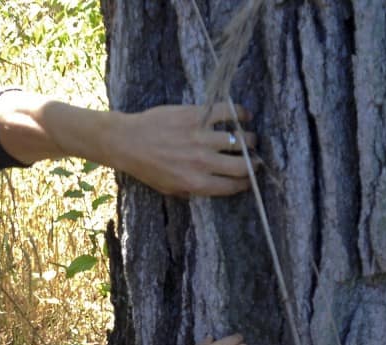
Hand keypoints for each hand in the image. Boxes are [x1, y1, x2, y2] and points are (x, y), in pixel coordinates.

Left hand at [107, 104, 257, 196]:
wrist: (129, 142)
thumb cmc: (147, 168)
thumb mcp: (169, 189)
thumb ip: (192, 191)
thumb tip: (215, 188)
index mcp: (196, 183)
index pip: (233, 186)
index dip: (246, 183)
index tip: (251, 179)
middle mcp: (202, 162)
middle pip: (243, 165)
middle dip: (254, 163)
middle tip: (256, 159)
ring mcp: (201, 138)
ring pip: (240, 139)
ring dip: (250, 140)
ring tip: (251, 139)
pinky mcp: (197, 116)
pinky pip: (226, 112)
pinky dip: (240, 113)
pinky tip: (244, 115)